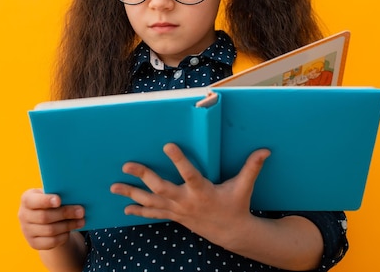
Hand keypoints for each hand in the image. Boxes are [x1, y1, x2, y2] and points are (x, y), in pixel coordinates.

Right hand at [18, 188, 84, 250]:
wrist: (43, 218)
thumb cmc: (50, 201)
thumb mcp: (50, 194)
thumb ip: (58, 193)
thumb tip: (75, 196)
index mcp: (26, 199)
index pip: (32, 201)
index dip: (45, 201)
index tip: (59, 200)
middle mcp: (24, 215)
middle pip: (45, 217)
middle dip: (65, 213)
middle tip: (81, 211)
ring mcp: (27, 231)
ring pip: (50, 230)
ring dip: (68, 225)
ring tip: (81, 221)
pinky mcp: (34, 243)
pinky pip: (51, 241)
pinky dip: (64, 236)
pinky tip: (71, 230)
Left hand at [109, 143, 269, 246]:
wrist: (231, 233)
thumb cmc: (236, 205)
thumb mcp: (244, 187)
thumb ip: (252, 167)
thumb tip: (265, 150)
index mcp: (203, 191)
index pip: (189, 173)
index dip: (179, 160)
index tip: (167, 144)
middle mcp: (187, 201)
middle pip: (161, 188)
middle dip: (143, 177)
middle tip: (127, 165)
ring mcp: (178, 210)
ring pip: (151, 202)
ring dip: (132, 194)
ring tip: (114, 187)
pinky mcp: (174, 216)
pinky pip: (153, 213)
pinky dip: (139, 210)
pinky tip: (124, 207)